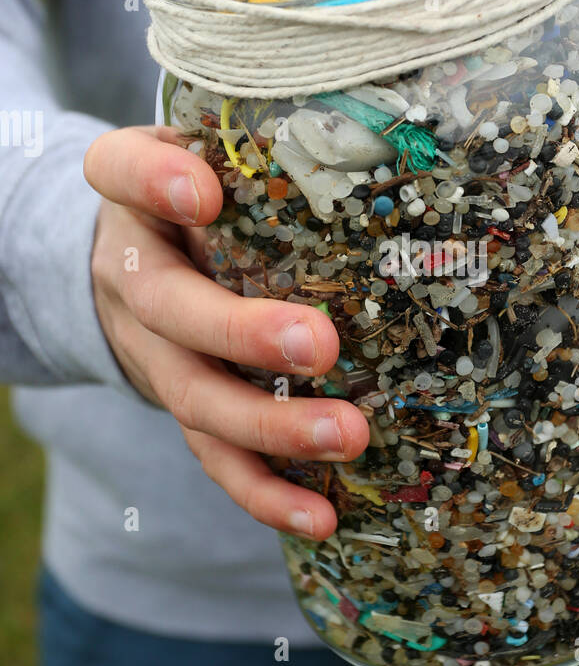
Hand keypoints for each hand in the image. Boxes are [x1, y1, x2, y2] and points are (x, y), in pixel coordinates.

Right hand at [84, 125, 368, 538]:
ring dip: (271, 426)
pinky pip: (216, 457)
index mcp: (135, 198)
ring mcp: (153, 352)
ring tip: (348, 437)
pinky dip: (267, 491)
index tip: (201, 191)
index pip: (120, 173)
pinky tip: (322, 516)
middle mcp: (133, 277)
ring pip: (197, 398)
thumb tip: (371, 150)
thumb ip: (257, 152)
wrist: (141, 261)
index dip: (153, 183)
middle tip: (321, 344)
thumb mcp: (213, 155)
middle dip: (244, 334)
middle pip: (172, 310)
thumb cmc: (204, 193)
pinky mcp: (185, 408)